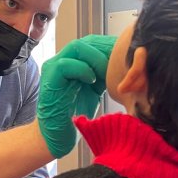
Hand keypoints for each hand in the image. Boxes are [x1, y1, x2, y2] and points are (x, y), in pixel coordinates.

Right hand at [37, 35, 116, 157]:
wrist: (56, 136)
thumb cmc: (75, 115)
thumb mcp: (96, 89)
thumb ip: (105, 74)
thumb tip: (128, 64)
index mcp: (74, 62)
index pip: (95, 43)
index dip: (112, 47)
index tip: (128, 58)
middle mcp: (63, 60)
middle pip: (88, 41)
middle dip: (107, 51)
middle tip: (121, 65)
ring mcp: (54, 68)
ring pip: (77, 47)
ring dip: (96, 58)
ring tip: (106, 74)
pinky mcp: (49, 79)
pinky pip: (65, 65)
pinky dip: (82, 70)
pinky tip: (92, 81)